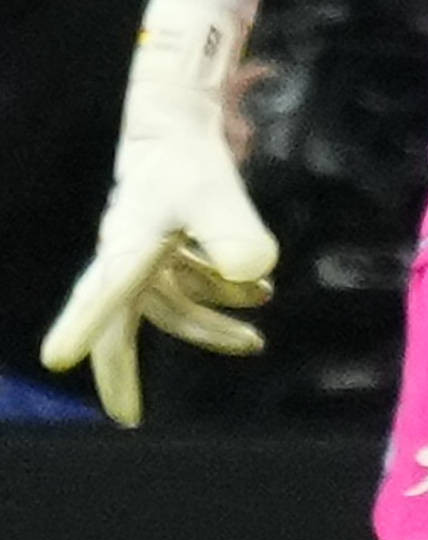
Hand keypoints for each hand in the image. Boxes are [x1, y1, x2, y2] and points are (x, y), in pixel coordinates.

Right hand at [38, 0, 271, 425]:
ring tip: (255, 341)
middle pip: (119, 323)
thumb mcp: (217, 193)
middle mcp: (127, 257)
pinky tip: (259, 295)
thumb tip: (255, 275)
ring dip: (211, 324)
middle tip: (128, 416)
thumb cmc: (189, 157)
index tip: (56, 361)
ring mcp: (145, 255)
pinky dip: (222, 292)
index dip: (82, 330)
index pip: (102, 297)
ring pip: (170, 307)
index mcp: (126, 247)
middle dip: (123, 371)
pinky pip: (189, 284)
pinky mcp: (166, 247)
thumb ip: (234, 232)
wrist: (182, 123)